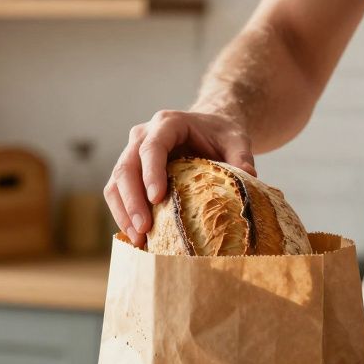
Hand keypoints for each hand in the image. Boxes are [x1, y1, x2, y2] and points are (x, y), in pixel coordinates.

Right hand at [104, 109, 255, 245]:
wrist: (207, 127)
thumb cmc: (221, 134)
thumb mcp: (237, 140)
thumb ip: (241, 157)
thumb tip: (248, 178)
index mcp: (167, 123)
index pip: (151, 148)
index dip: (151, 173)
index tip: (157, 199)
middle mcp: (142, 136)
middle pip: (126, 167)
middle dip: (132, 200)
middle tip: (144, 229)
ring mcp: (131, 153)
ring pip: (115, 182)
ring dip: (123, 212)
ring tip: (138, 240)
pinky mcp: (129, 172)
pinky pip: (117, 193)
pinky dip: (123, 215)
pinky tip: (136, 237)